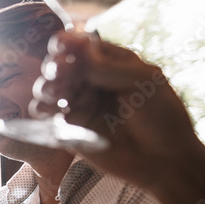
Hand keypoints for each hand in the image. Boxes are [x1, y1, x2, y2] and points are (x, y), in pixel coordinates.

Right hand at [31, 31, 198, 190]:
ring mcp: (79, 104)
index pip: (81, 45)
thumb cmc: (161, 116)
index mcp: (109, 62)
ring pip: (47, 89)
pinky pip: (45, 116)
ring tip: (56, 94)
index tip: (61, 46)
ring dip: (46, 87)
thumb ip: (106, 67)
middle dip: (54, 67)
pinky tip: (49, 112)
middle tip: (60, 72)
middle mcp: (90, 81)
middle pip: (58, 65)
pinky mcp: (69, 129)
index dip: (66, 43)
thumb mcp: (141, 81)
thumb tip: (75, 45)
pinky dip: (40, 110)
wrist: (164, 160)